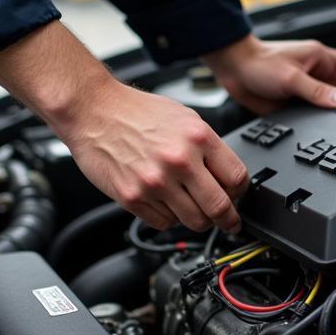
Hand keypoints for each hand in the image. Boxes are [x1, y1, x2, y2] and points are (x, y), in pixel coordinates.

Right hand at [0, 21, 247, 232]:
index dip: (241, 192)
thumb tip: (227, 175)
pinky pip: (163, 223)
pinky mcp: (132, 197)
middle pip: (219, 208)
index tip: (238, 196)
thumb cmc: (137, 112)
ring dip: (198, 221)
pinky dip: (168, 218)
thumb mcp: (185, 118)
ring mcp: (155, 182)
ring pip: (192, 221)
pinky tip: (164, 203)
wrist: (94, 111)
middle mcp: (179, 161)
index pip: (237, 178)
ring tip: (194, 211)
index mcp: (198, 138)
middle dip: (228, 220)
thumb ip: (208, 146)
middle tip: (229, 222)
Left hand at [203, 34, 335, 114]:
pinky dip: (319, 120)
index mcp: (320, 58)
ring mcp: (305, 87)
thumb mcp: (291, 78)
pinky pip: (312, 112)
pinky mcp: (293, 101)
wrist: (233, 69)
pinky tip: (324, 129)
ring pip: (329, 102)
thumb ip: (317, 91)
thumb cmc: (259, 63)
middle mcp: (315, 72)